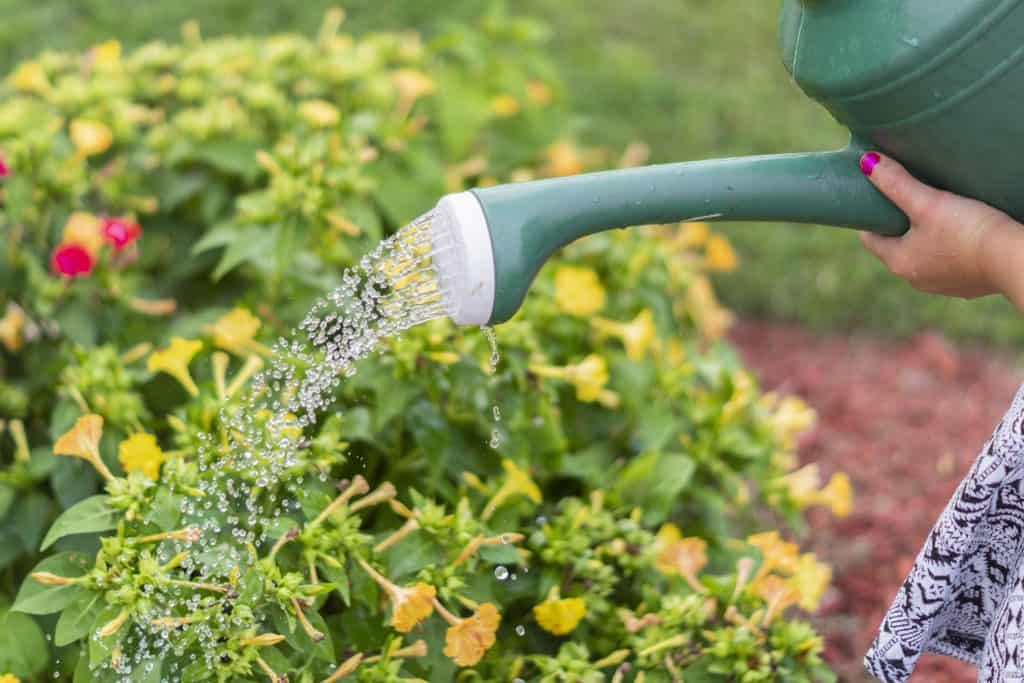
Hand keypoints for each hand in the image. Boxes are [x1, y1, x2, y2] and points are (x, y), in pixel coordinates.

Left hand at [858, 152, 1023, 302]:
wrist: (1014, 260)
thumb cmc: (968, 231)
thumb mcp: (929, 202)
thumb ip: (897, 183)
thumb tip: (867, 161)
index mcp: (899, 262)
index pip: (871, 239)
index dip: (872, 218)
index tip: (880, 200)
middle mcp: (915, 279)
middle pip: (896, 247)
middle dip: (898, 225)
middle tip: (908, 200)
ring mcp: (941, 285)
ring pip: (922, 256)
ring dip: (924, 238)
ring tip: (936, 214)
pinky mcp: (965, 285)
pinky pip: (948, 263)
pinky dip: (948, 249)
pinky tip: (960, 233)